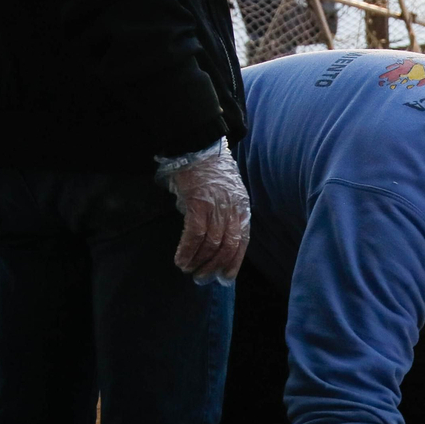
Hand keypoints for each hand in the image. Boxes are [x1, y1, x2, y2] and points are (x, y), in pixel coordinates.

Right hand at [156, 138, 250, 284]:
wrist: (198, 146)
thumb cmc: (209, 171)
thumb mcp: (226, 193)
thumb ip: (224, 214)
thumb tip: (213, 239)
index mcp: (242, 207)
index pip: (243, 241)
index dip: (234, 261)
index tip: (225, 277)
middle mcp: (233, 208)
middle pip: (229, 245)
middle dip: (215, 265)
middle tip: (202, 277)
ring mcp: (216, 206)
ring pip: (212, 242)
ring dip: (199, 260)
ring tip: (188, 269)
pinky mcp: (198, 203)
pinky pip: (195, 233)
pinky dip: (187, 250)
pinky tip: (181, 259)